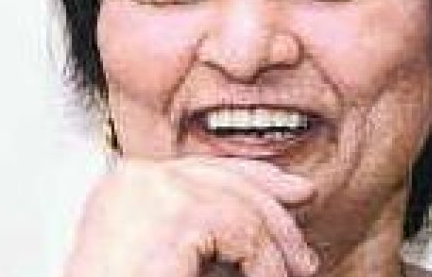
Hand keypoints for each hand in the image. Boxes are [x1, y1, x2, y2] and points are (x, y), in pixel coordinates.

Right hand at [63, 156, 318, 276]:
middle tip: (303, 255)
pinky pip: (243, 234)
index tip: (296, 193)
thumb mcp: (176, 253)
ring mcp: (153, 190)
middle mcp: (136, 177)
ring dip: (271, 251)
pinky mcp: (174, 216)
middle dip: (275, 214)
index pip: (202, 167)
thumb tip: (273, 224)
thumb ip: (209, 235)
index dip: (255, 179)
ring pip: (242, 208)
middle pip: (226, 179)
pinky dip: (264, 265)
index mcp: (127, 184)